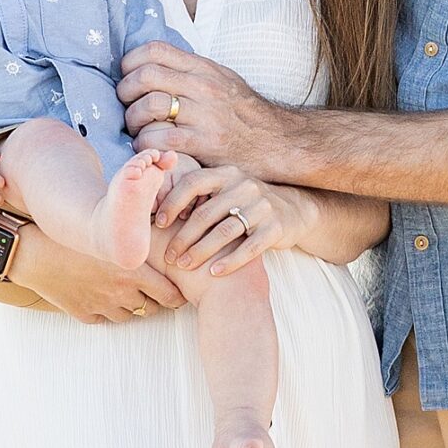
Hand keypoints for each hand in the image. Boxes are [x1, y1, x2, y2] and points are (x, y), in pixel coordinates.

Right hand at [12, 231, 183, 325]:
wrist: (35, 252)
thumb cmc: (73, 235)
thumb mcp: (110, 232)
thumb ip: (137, 240)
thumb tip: (160, 233)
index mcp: (134, 272)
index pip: (170, 296)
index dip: (177, 295)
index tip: (178, 291)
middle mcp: (122, 293)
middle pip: (151, 308)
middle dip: (153, 300)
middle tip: (149, 288)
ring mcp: (103, 306)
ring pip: (128, 315)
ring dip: (129, 305)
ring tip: (120, 288)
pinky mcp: (85, 314)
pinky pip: (103, 318)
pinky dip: (104, 309)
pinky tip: (97, 293)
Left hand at [119, 42, 292, 170]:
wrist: (279, 142)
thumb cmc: (245, 114)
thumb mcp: (223, 79)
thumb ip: (191, 71)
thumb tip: (155, 66)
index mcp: (204, 68)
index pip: (154, 50)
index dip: (131, 63)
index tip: (128, 77)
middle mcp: (203, 86)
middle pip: (145, 76)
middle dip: (125, 91)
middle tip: (127, 105)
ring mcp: (203, 115)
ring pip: (148, 105)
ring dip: (132, 119)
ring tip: (137, 129)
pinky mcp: (203, 143)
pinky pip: (159, 137)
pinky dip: (144, 143)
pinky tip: (149, 147)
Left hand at [153, 162, 314, 275]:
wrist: (293, 211)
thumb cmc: (246, 205)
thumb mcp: (226, 191)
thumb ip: (200, 195)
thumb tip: (154, 204)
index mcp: (226, 174)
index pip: (192, 183)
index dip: (172, 202)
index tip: (156, 223)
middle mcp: (244, 186)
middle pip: (206, 213)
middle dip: (182, 236)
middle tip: (168, 256)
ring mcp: (262, 206)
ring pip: (225, 231)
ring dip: (201, 251)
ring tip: (183, 266)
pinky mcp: (276, 227)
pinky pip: (249, 247)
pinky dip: (229, 261)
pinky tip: (213, 273)